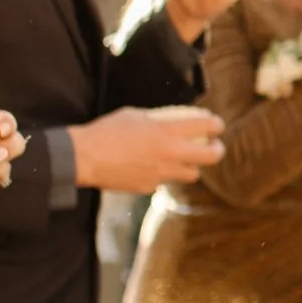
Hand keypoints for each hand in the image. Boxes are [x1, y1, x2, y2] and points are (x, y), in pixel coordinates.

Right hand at [69, 105, 225, 194]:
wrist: (84, 158)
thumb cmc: (107, 131)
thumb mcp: (135, 115)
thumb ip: (158, 119)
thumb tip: (171, 120)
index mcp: (167, 132)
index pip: (206, 126)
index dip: (216, 125)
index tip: (217, 125)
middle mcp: (170, 154)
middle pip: (211, 157)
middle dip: (217, 150)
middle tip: (214, 146)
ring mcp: (161, 174)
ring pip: (192, 174)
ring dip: (192, 166)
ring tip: (185, 159)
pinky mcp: (149, 187)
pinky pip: (166, 181)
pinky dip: (165, 175)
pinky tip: (152, 167)